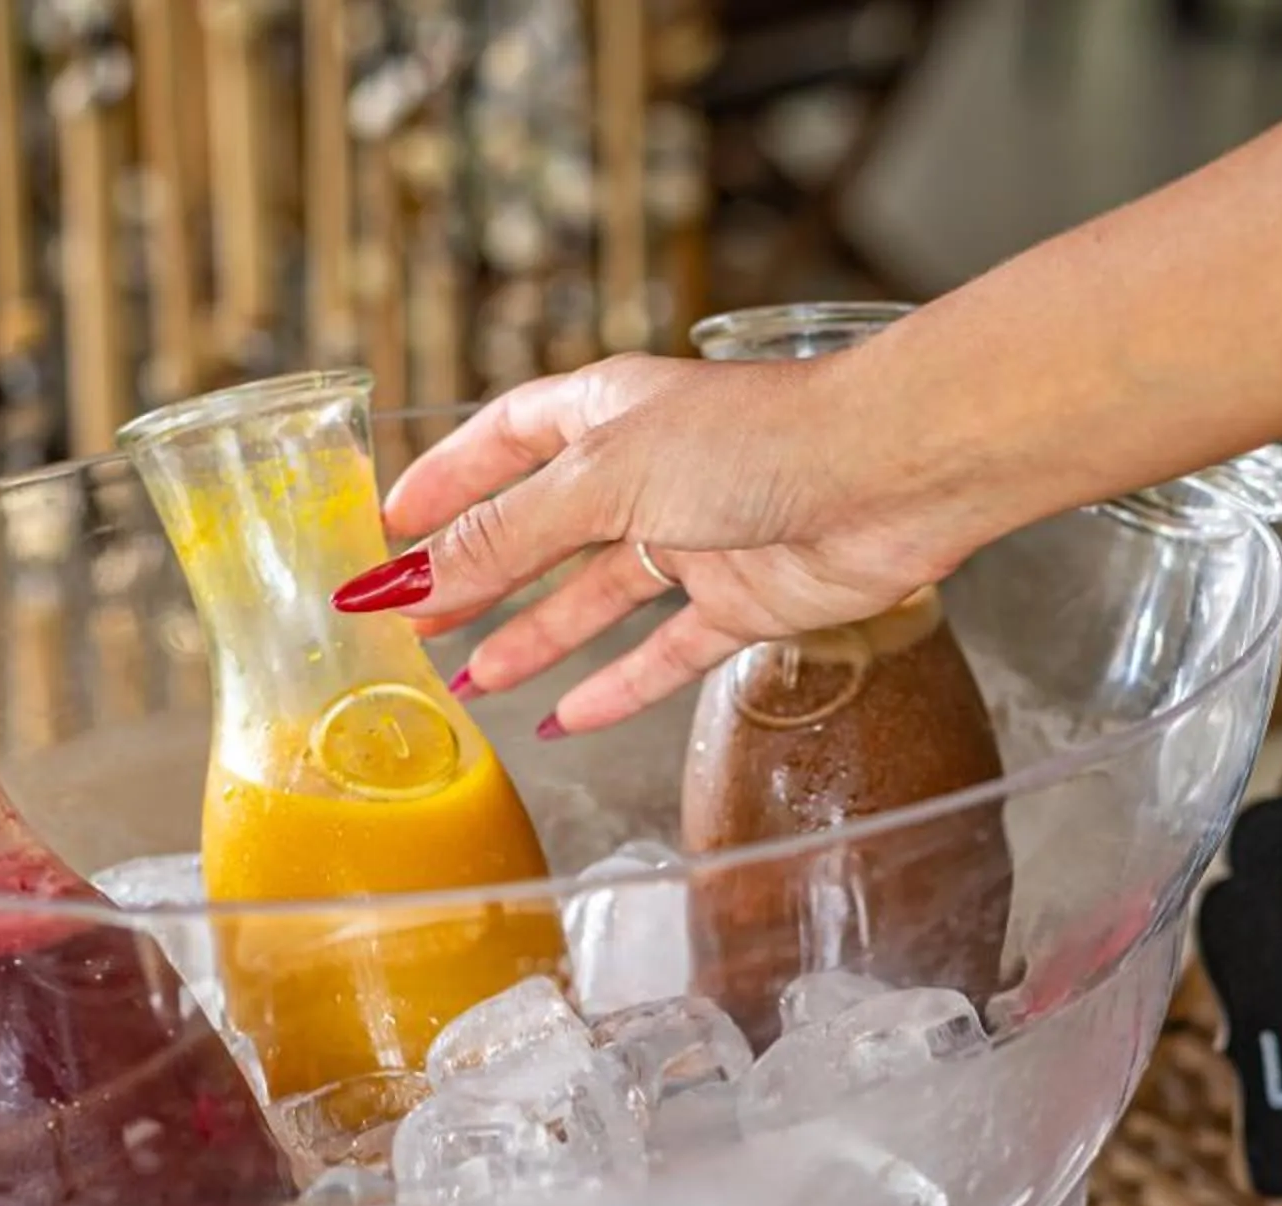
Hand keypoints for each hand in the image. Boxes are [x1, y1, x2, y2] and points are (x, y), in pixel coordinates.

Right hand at [351, 349, 994, 733]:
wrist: (891, 475)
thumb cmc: (757, 441)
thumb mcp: (605, 480)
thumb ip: (510, 536)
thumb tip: (415, 579)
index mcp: (607, 411)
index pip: (505, 440)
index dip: (448, 479)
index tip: (391, 524)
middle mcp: (647, 471)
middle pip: (541, 530)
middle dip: (477, 578)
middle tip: (414, 625)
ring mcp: (696, 538)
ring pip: (596, 600)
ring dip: (534, 641)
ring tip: (472, 685)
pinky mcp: (744, 599)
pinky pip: (666, 653)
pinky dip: (618, 687)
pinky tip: (568, 718)